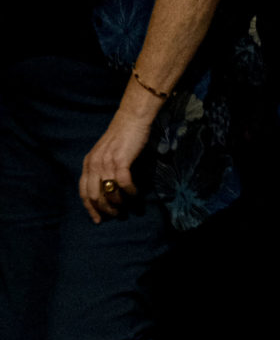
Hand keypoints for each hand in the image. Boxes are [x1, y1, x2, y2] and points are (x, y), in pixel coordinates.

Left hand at [81, 109, 151, 224]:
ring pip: (109, 192)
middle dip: (104, 210)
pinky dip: (130, 192)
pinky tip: (135, 194)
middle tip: (115, 215)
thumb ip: (101, 168)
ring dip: (118, 203)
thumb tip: (106, 190)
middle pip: (94, 196)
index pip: (83, 192)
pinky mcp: (121, 160)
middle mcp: (93, 165)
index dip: (90, 208)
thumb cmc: (121, 136)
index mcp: (88, 164)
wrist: (131, 119)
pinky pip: (123, 183)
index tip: (98, 220)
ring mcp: (106, 162)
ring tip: (126, 208)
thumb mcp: (104, 153)